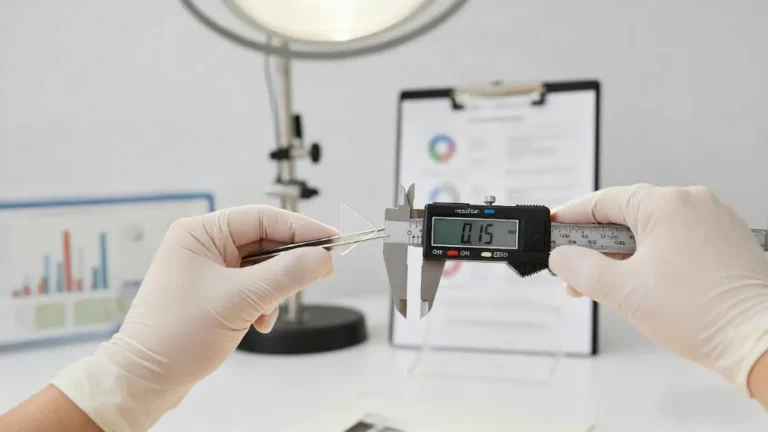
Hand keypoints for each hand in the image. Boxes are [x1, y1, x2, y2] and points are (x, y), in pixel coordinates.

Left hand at [50, 205, 337, 430]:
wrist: (147, 379)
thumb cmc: (176, 336)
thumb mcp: (241, 299)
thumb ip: (288, 274)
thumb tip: (323, 258)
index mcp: (201, 232)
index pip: (264, 218)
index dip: (302, 228)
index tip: (333, 240)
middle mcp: (203, 245)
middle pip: (266, 242)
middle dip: (288, 265)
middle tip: (318, 274)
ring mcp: (208, 269)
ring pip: (263, 267)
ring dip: (274, 290)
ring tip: (268, 313)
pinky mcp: (213, 292)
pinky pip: (253, 287)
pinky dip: (264, 303)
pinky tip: (259, 322)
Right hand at [549, 184, 767, 395]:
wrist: (760, 342)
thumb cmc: (703, 315)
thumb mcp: (622, 291)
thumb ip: (580, 269)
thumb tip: (561, 257)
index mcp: (667, 204)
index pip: (603, 201)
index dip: (571, 218)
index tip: (552, 231)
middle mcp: (693, 204)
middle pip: (626, 218)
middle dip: (596, 248)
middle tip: (575, 273)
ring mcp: (714, 222)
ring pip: (651, 232)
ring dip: (623, 257)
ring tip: (608, 288)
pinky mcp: (726, 243)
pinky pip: (675, 242)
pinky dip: (651, 260)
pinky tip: (640, 286)